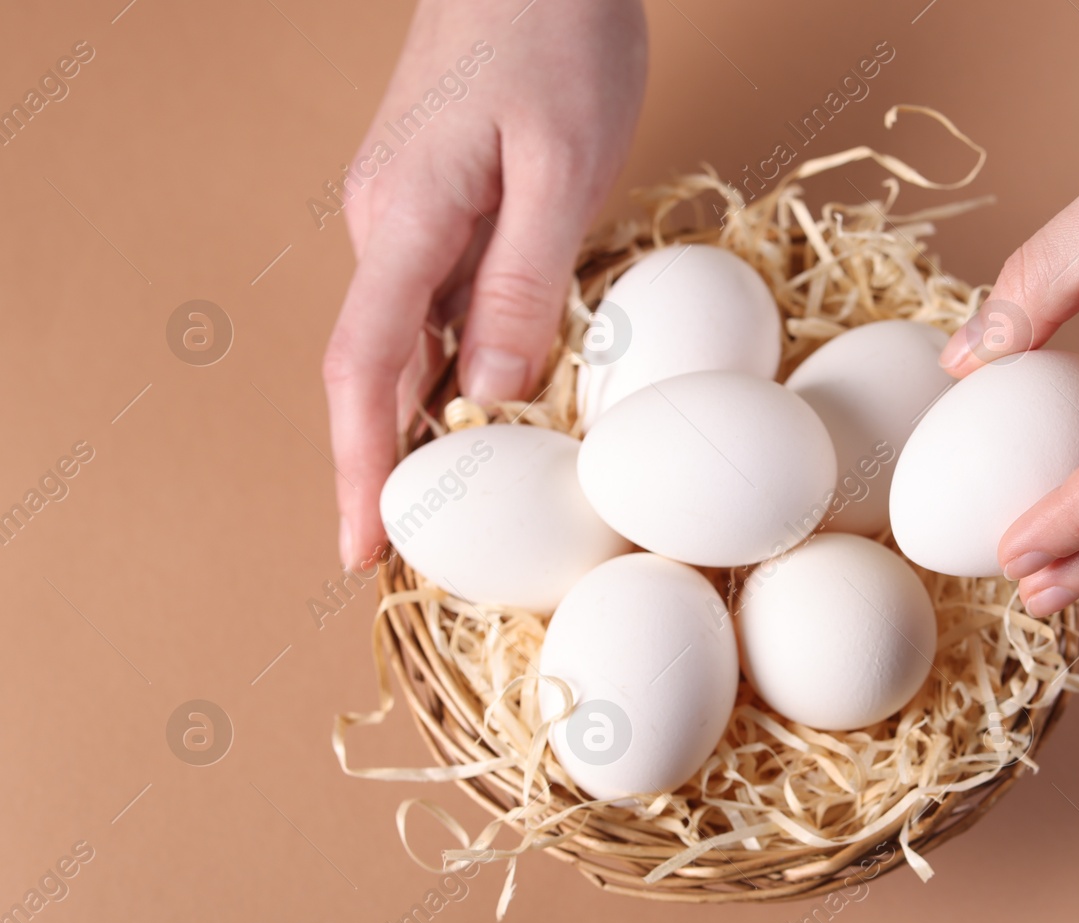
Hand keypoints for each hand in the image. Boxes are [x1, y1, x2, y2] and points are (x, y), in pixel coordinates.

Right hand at [322, 0, 646, 568]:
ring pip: (408, 343)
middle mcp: (388, 226)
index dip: (362, 466)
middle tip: (411, 558)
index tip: (361, 549)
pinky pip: (438, 309)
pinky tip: (488, 410)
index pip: (365, 369)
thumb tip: (491, 394)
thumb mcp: (562, 166)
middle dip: (386, 467)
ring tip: (452, 511)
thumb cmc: (557, 37)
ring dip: (422, 425)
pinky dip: (455, 370)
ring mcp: (409, 215)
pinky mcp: (440, 205)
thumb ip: (523, 284)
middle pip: (374, 370)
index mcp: (405, 218)